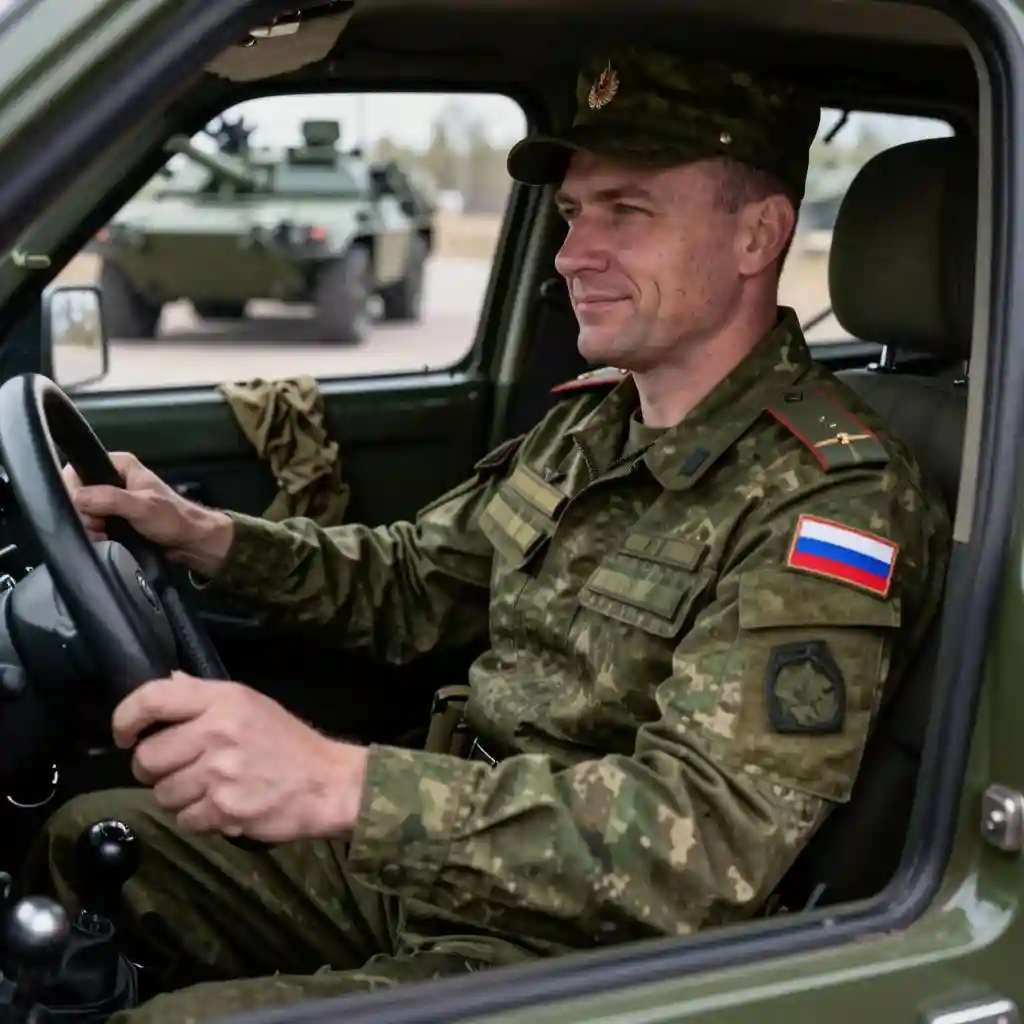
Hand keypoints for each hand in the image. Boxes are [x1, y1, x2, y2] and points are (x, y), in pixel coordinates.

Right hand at [62, 451, 232, 576]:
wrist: (190, 541)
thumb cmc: (173, 519)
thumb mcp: (142, 506)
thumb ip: (110, 499)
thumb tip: (77, 498)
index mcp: (119, 464)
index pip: (77, 468)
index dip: (74, 489)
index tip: (84, 508)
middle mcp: (113, 477)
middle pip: (77, 491)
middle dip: (82, 511)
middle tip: (98, 524)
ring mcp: (112, 498)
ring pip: (82, 509)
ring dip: (88, 524)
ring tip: (104, 533)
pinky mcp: (113, 516)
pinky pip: (92, 521)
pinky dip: (94, 531)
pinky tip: (104, 538)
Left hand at [113, 671, 367, 841]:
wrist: (326, 782)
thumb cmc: (286, 741)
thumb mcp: (250, 704)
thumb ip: (204, 696)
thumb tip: (168, 682)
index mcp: (223, 700)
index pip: (153, 698)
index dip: (125, 717)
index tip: (124, 734)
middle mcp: (217, 732)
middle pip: (147, 757)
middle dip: (153, 769)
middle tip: (176, 769)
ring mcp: (220, 774)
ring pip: (162, 794)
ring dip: (176, 796)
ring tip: (205, 788)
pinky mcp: (225, 810)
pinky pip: (184, 820)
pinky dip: (196, 818)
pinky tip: (219, 806)